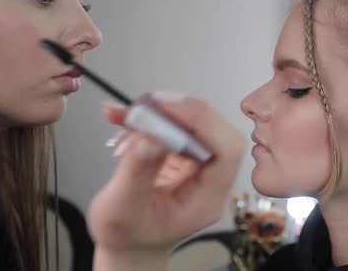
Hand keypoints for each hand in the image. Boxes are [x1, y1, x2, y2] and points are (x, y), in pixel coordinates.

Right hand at [88, 93, 245, 268]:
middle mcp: (211, 181)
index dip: (202, 122)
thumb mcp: (120, 210)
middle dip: (180, 112)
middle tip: (147, 106)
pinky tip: (126, 118)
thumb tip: (151, 137)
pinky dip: (152, 118)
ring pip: (195, 124)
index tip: (168, 106)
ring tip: (128, 115)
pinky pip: (176, 126)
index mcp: (207, 201)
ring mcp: (200, 166)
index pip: (226, 150)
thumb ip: (137, 173)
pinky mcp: (185, 155)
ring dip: (161, 114)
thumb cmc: (128, 236)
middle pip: (215, 131)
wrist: (129, 243)